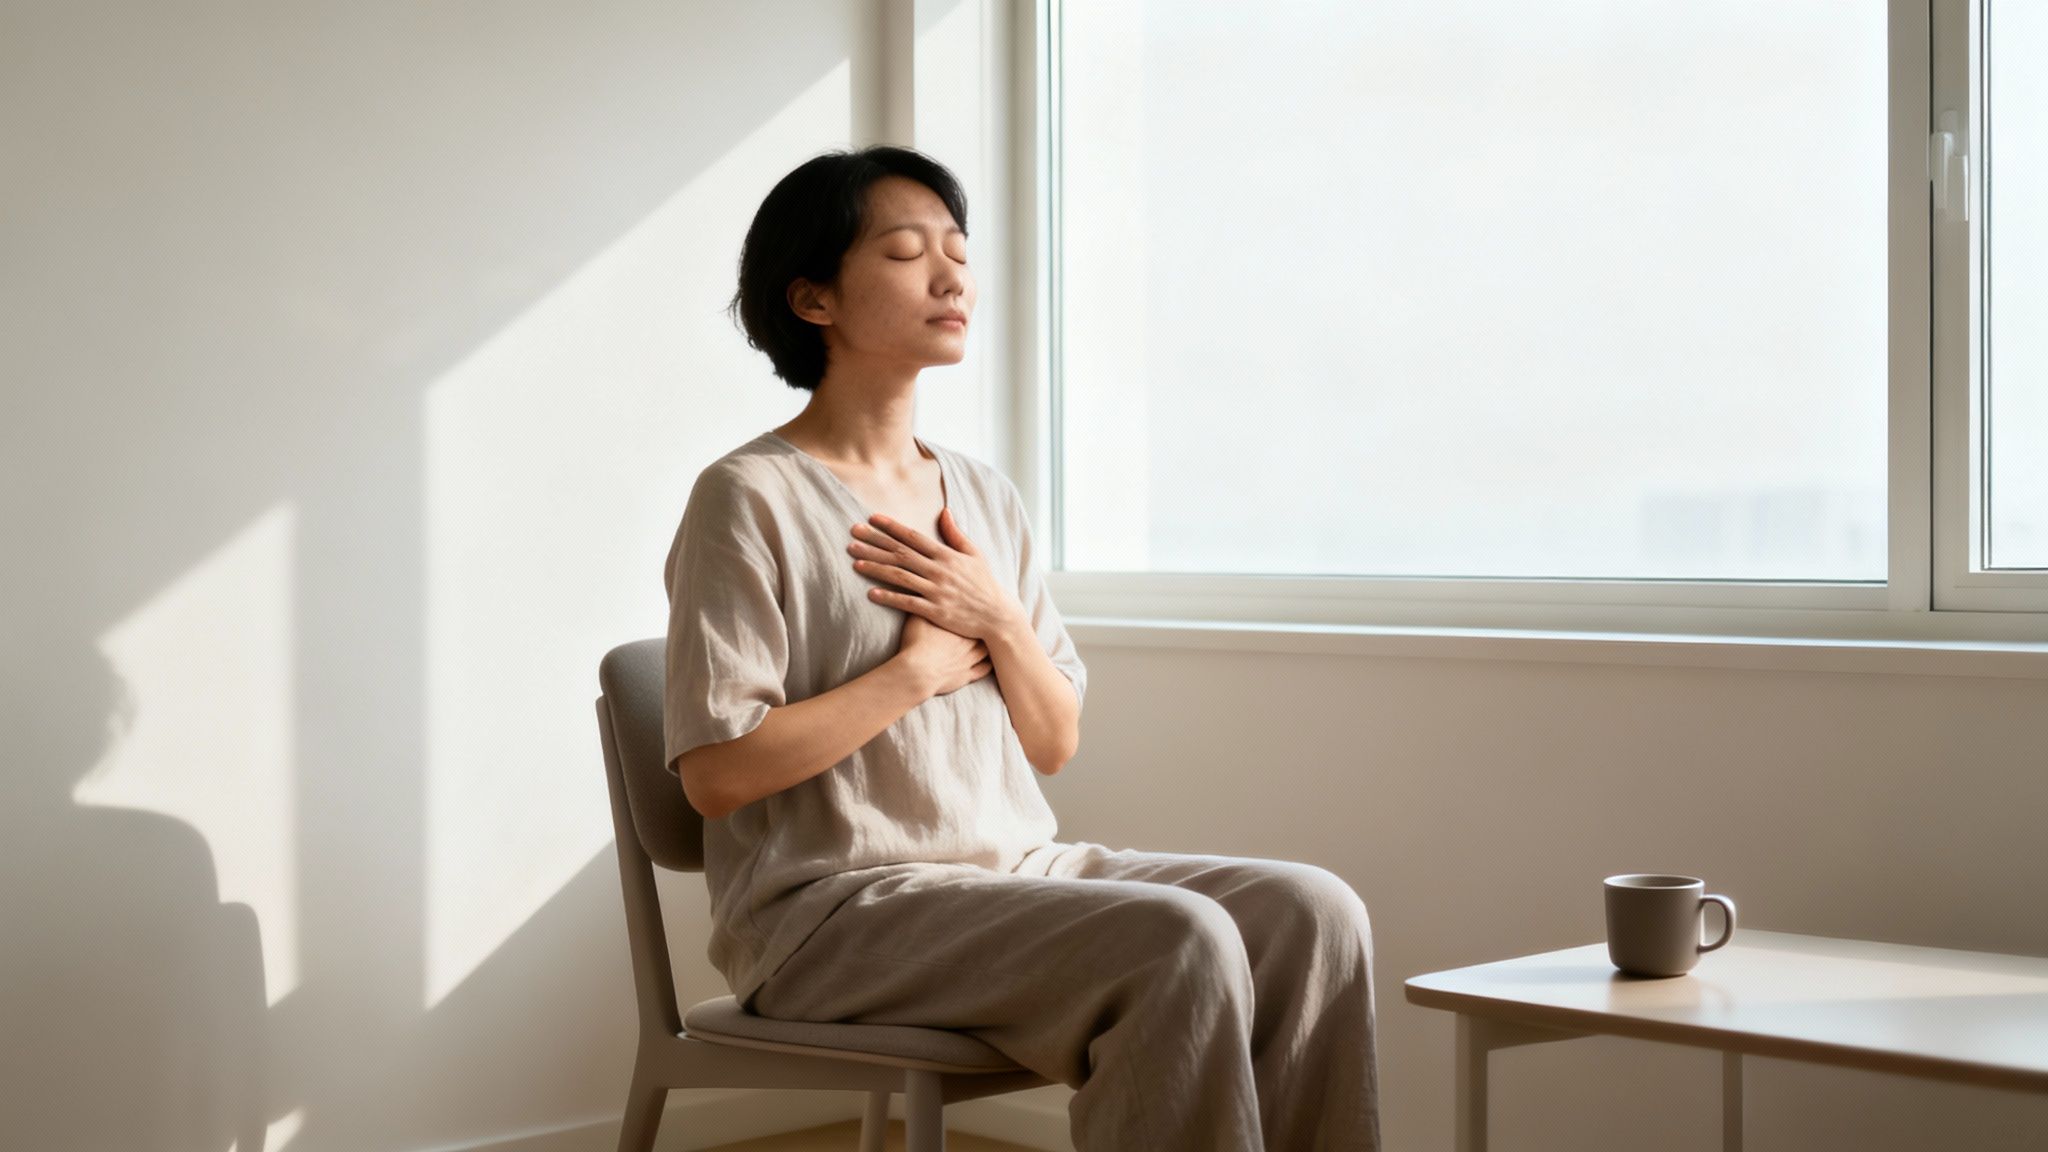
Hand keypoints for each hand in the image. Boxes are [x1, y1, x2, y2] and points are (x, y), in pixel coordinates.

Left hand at [849, 508, 1024, 641]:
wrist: (997, 615)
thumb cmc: (984, 583)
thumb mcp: (974, 554)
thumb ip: (956, 534)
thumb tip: (944, 511)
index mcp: (947, 555)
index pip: (913, 536)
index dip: (891, 527)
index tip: (872, 519)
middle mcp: (939, 570)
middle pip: (900, 553)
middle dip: (874, 543)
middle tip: (852, 535)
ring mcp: (936, 591)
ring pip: (899, 576)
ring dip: (875, 568)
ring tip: (855, 562)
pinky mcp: (935, 611)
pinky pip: (907, 603)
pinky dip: (889, 597)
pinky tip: (871, 593)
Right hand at [895, 611, 990, 696]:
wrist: (917, 671)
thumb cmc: (916, 643)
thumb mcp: (918, 618)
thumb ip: (925, 606)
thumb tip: (925, 594)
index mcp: (959, 626)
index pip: (975, 616)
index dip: (980, 612)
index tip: (984, 608)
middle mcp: (969, 643)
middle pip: (985, 633)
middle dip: (988, 628)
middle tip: (993, 622)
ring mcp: (969, 660)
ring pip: (986, 651)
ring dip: (990, 646)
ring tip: (994, 640)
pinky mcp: (965, 676)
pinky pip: (983, 670)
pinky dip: (988, 665)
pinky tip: (990, 662)